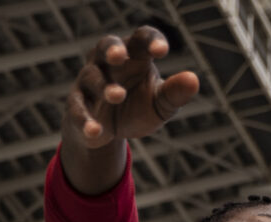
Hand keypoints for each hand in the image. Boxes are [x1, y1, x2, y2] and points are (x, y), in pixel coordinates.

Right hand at [64, 25, 199, 152]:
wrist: (110, 132)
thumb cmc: (138, 107)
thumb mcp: (160, 104)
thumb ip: (174, 93)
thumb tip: (193, 80)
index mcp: (134, 55)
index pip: (141, 39)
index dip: (150, 41)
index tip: (162, 51)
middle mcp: (108, 63)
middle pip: (106, 45)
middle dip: (112, 48)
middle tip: (120, 56)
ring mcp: (89, 81)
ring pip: (92, 76)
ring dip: (104, 86)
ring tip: (117, 96)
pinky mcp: (76, 103)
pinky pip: (77, 108)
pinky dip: (85, 119)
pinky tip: (95, 131)